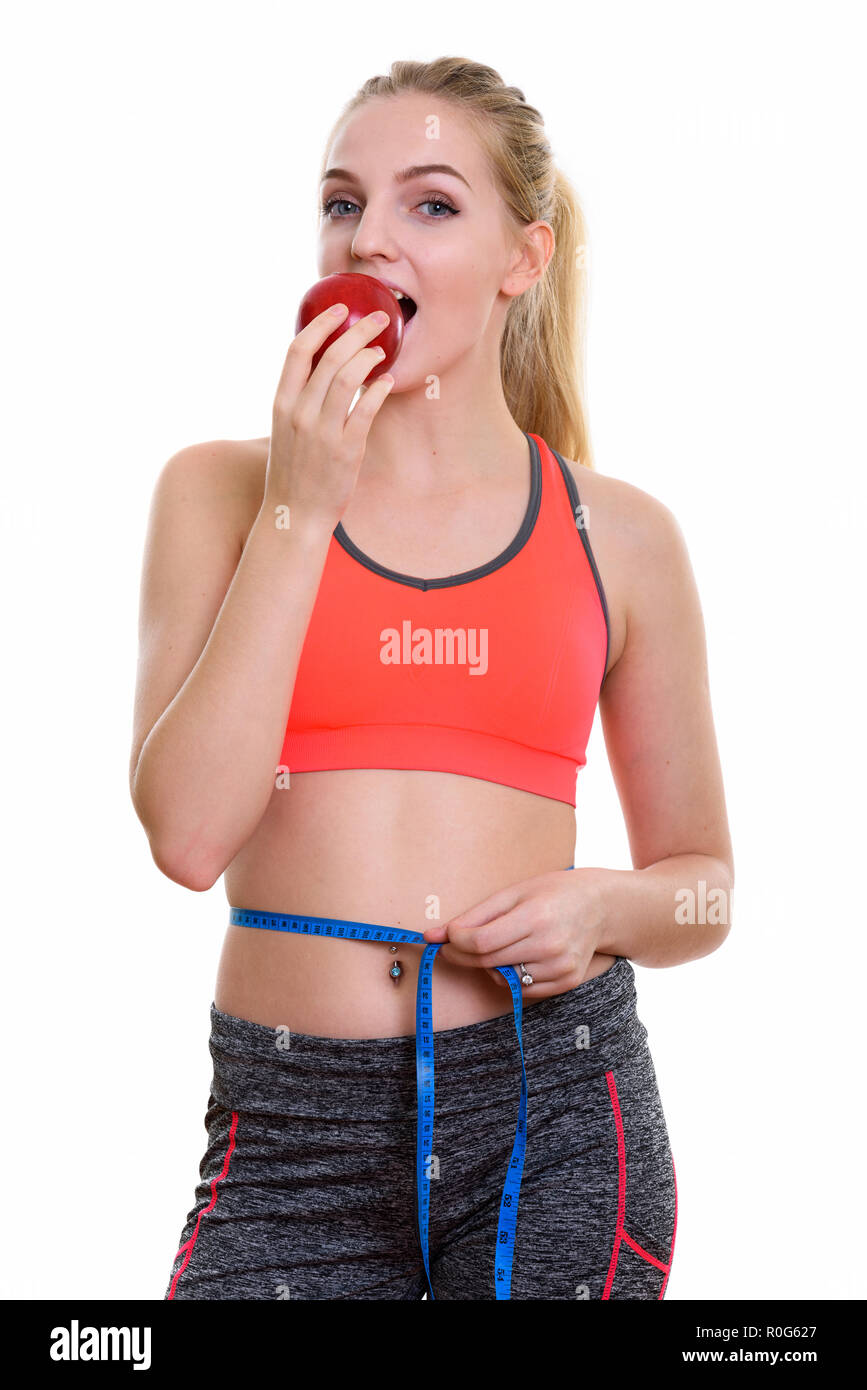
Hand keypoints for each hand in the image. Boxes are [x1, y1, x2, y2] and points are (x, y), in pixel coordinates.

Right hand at [264, 303, 395, 524]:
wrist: (294, 514)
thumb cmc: (293, 469)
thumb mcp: (285, 428)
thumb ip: (299, 398)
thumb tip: (322, 366)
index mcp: (281, 402)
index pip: (298, 350)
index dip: (321, 324)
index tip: (341, 309)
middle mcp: (298, 413)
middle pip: (329, 357)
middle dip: (357, 331)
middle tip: (379, 320)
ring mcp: (321, 432)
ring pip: (348, 378)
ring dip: (370, 357)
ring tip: (383, 351)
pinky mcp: (345, 451)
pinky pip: (366, 410)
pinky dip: (380, 390)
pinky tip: (388, 382)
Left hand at [420, 869, 606, 998]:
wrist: (600, 906)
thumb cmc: (552, 893)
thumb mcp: (513, 893)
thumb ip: (473, 916)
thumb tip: (432, 935)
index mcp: (535, 917)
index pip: (481, 942)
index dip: (456, 942)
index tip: (445, 937)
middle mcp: (550, 946)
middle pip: (488, 962)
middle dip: (462, 955)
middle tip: (454, 945)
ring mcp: (560, 968)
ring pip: (502, 978)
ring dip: (488, 965)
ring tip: (499, 945)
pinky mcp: (566, 982)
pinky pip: (521, 990)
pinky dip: (510, 976)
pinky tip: (517, 957)